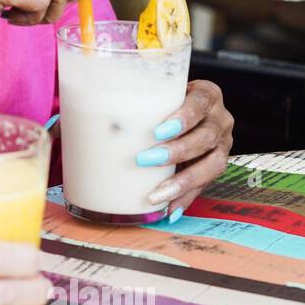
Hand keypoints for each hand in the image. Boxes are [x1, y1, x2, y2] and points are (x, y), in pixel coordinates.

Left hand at [141, 80, 233, 218]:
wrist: (185, 112)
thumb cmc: (163, 102)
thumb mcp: (155, 94)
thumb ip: (131, 100)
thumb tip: (82, 115)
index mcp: (206, 95)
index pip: (200, 103)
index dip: (183, 118)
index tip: (158, 131)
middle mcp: (220, 119)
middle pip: (206, 137)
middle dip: (177, 151)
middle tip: (145, 159)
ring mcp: (222, 144)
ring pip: (213, 164)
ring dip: (183, 181)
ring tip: (158, 193)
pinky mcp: (216, 165)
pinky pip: (206, 185)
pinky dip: (186, 198)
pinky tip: (169, 209)